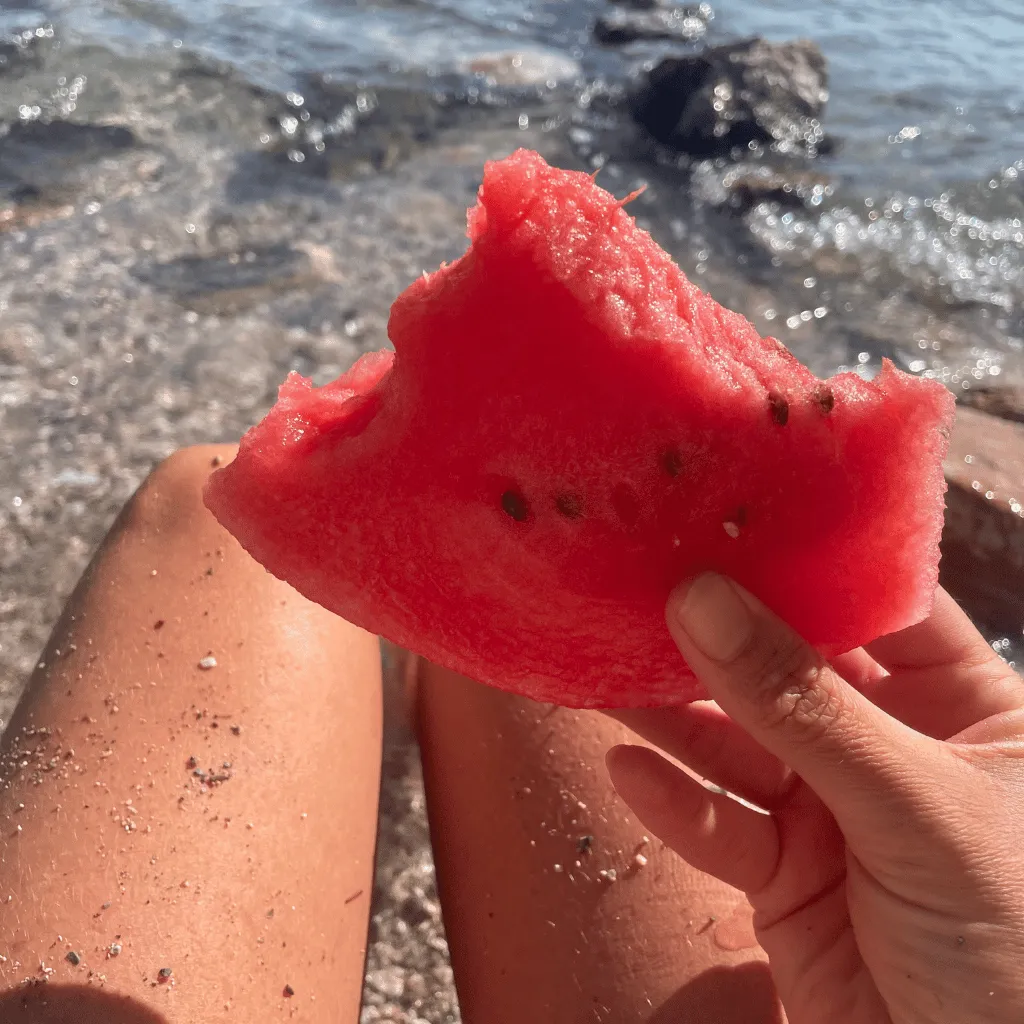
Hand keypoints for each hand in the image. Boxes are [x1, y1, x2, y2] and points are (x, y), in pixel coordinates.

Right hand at [606, 575, 1023, 1023]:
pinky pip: (718, 824)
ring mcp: (833, 811)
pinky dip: (673, 802)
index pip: (878, 605)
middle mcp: (893, 746)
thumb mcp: (917, 807)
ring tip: (605, 672)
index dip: (803, 561)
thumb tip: (704, 599)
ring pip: (737, 744)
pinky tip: (627, 771)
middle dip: (716, 636)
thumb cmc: (1017, 949)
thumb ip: (804, 706)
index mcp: (965, 706)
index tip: (721, 518)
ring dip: (672, 715)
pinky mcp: (784, 876)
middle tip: (638, 591)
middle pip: (787, 669)